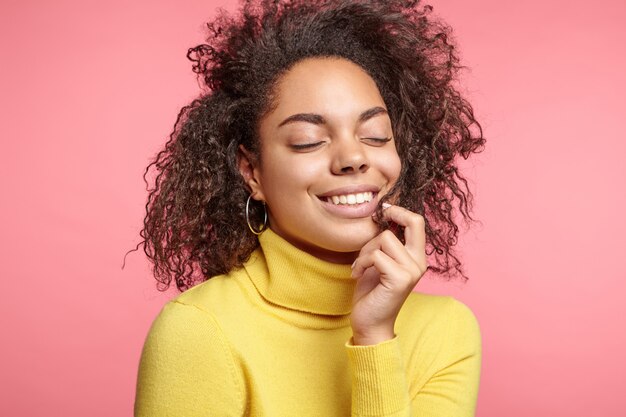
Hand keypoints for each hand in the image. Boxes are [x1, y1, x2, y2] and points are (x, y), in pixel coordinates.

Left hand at [350, 204, 428, 344]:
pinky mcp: (400, 279)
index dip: (401, 211)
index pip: (418, 223)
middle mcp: (419, 263)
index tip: (383, 210)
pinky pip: (376, 255)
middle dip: (392, 215)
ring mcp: (412, 271)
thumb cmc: (372, 292)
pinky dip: (361, 262)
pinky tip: (357, 274)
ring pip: (385, 238)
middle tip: (376, 217)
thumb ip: (384, 244)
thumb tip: (380, 218)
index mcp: (416, 257)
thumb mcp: (379, 262)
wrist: (370, 323)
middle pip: (413, 222)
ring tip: (360, 266)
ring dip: (365, 250)